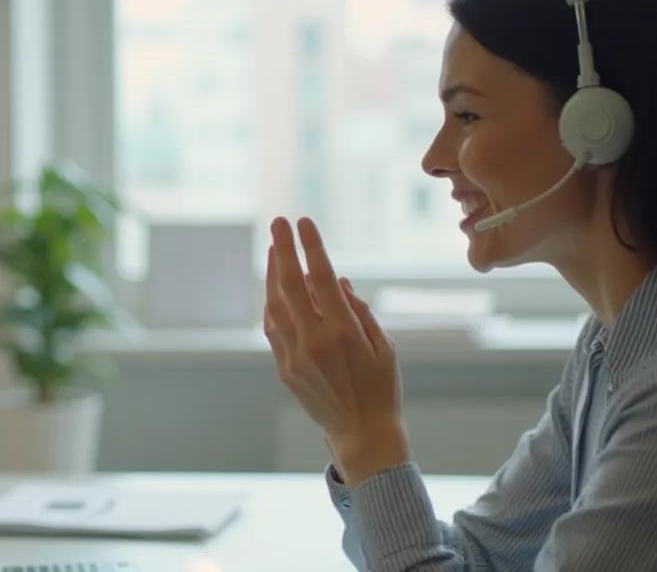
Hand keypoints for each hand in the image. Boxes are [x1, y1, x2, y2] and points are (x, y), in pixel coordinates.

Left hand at [264, 217, 407, 486]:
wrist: (362, 434)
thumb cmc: (381, 387)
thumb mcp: (384, 346)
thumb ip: (359, 310)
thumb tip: (337, 280)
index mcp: (343, 333)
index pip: (320, 278)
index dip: (310, 247)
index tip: (304, 223)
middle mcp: (314, 342)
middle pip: (291, 286)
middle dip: (283, 250)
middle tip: (279, 223)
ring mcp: (295, 357)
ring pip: (275, 306)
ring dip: (273, 274)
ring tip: (276, 249)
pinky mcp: (285, 369)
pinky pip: (273, 329)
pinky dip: (272, 304)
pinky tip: (275, 287)